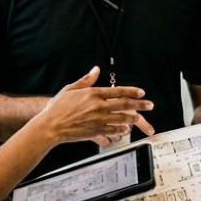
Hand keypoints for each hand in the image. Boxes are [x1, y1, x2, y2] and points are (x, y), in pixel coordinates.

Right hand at [35, 67, 155, 145]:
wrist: (50, 126)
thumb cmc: (58, 107)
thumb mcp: (71, 89)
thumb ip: (86, 80)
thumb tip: (96, 69)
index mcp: (93, 94)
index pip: (118, 91)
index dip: (132, 91)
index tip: (141, 92)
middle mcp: (98, 106)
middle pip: (124, 105)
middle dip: (140, 105)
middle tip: (150, 105)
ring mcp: (97, 120)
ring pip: (122, 119)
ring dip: (133, 118)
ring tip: (140, 118)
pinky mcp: (95, 131)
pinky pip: (113, 130)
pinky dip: (121, 129)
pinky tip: (126, 128)